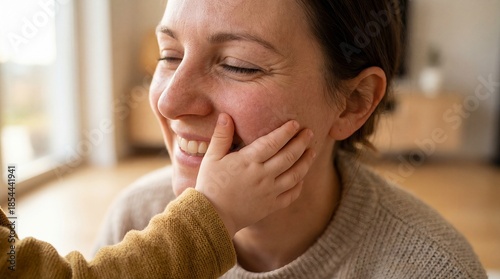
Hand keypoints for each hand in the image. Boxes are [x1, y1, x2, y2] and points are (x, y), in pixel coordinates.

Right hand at [195, 113, 314, 236]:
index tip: (295, 123)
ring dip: (306, 162)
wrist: (212, 217)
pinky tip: (302, 177)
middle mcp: (262, 176)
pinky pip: (291, 195)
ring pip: (294, 175)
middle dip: (301, 143)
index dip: (285, 132)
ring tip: (312, 151)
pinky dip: (299, 185)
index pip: (272, 143)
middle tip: (309, 132)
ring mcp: (269, 192)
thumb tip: (226, 116)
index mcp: (248, 162)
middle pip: (288, 156)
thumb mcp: (211, 158)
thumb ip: (221, 137)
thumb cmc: (210, 185)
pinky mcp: (271, 206)